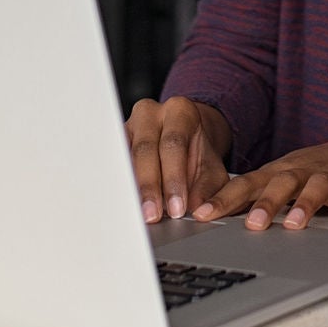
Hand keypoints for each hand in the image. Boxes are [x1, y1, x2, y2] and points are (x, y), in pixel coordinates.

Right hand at [125, 96, 231, 223]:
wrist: (187, 139)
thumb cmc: (198, 153)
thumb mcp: (212, 169)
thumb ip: (207, 188)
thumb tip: (198, 209)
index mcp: (180, 111)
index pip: (173, 144)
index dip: (174, 178)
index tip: (177, 207)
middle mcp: (151, 113)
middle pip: (145, 150)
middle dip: (150, 187)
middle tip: (154, 215)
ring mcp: (129, 125)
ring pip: (125, 158)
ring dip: (132, 188)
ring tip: (139, 214)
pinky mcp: (116, 141)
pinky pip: (115, 163)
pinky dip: (121, 185)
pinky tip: (126, 204)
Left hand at [199, 137, 327, 231]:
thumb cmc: (309, 169)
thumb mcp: (278, 178)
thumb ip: (252, 196)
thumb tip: (211, 216)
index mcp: (278, 172)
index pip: (247, 184)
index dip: (224, 199)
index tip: (202, 215)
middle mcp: (302, 172)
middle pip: (282, 183)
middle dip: (266, 202)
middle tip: (252, 224)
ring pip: (318, 187)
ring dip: (306, 204)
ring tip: (294, 225)